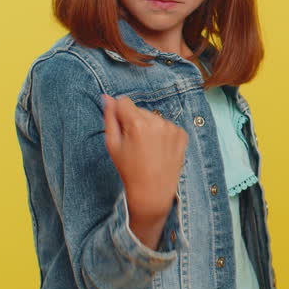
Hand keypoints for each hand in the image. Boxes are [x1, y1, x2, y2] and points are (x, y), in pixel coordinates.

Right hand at [103, 94, 187, 248]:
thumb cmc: (129, 170)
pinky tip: (158, 150)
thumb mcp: (112, 144)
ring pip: (153, 117)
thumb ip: (109, 118)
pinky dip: (162, 134)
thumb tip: (107, 97)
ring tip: (147, 149)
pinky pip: (166, 126)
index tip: (121, 128)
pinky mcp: (182, 134)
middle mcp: (157, 122)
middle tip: (134, 144)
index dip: (120, 114)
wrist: (153, 191)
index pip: (124, 101)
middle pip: (139, 109)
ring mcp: (172, 128)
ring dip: (149, 127)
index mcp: (137, 123)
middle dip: (134, 121)